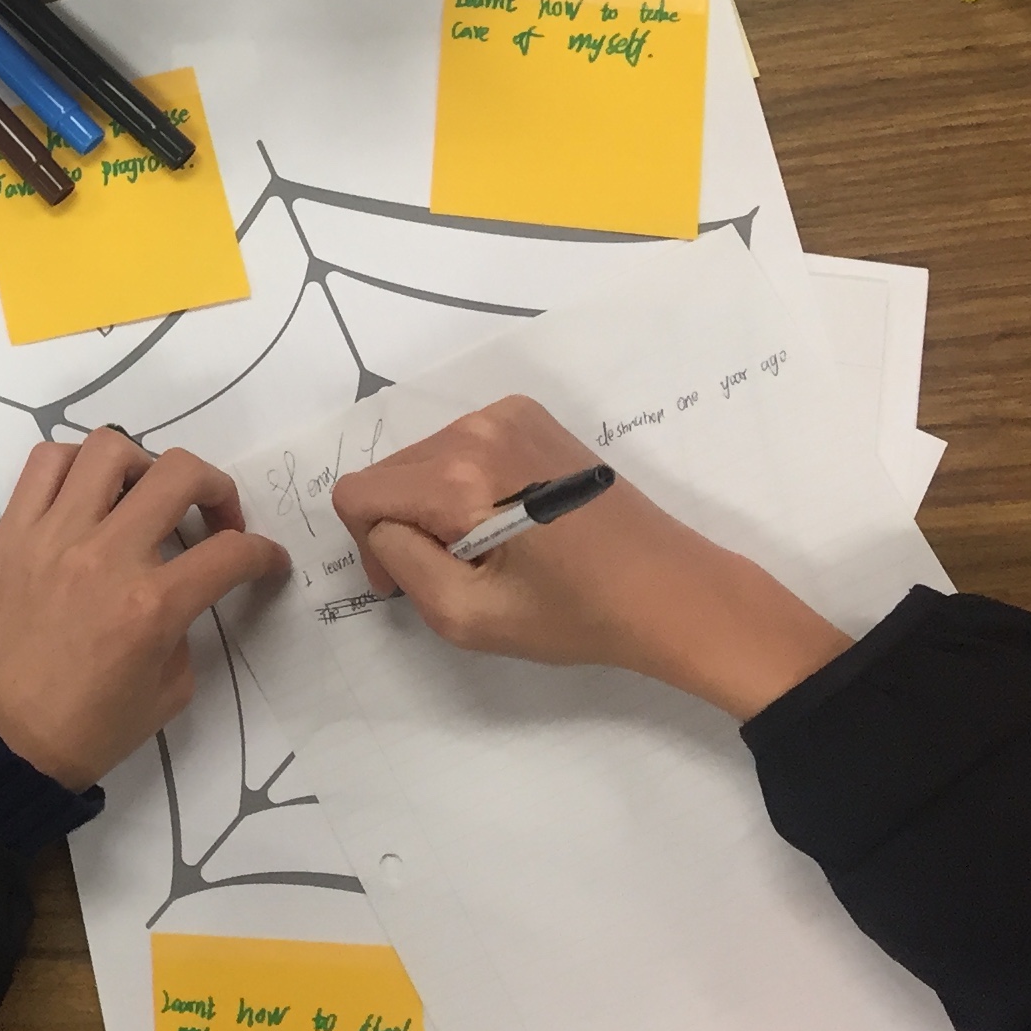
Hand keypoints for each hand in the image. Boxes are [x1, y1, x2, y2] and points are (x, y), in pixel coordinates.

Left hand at [0, 428, 288, 787]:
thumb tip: (181, 591)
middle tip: (216, 519)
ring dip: (145, 465)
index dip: (264, 554)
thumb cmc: (84, 730)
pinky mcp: (13, 530)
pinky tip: (92, 493)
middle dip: (218, 489)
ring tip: (146, 498)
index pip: (230, 554)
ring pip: (110, 448)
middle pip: (181, 475)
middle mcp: (106, 556)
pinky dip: (78, 463)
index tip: (266, 561)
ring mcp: (54, 535)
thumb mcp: (167, 693)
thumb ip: (184, 630)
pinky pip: (46, 462)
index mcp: (150, 608)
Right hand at [331, 396, 852, 717]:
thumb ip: (403, 565)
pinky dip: (464, 482)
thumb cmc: (576, 615)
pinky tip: (507, 518)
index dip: (370, 546)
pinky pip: (460, 444)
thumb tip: (385, 528)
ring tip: (485, 548)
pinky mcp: (530, 416)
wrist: (671, 590)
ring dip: (433, 504)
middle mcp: (479, 429)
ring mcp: (507, 414)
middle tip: (450, 574)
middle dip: (402, 523)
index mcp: (462, 477)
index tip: (409, 582)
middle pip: (390, 471)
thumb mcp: (470, 617)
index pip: (359, 492)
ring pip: (423, 458)